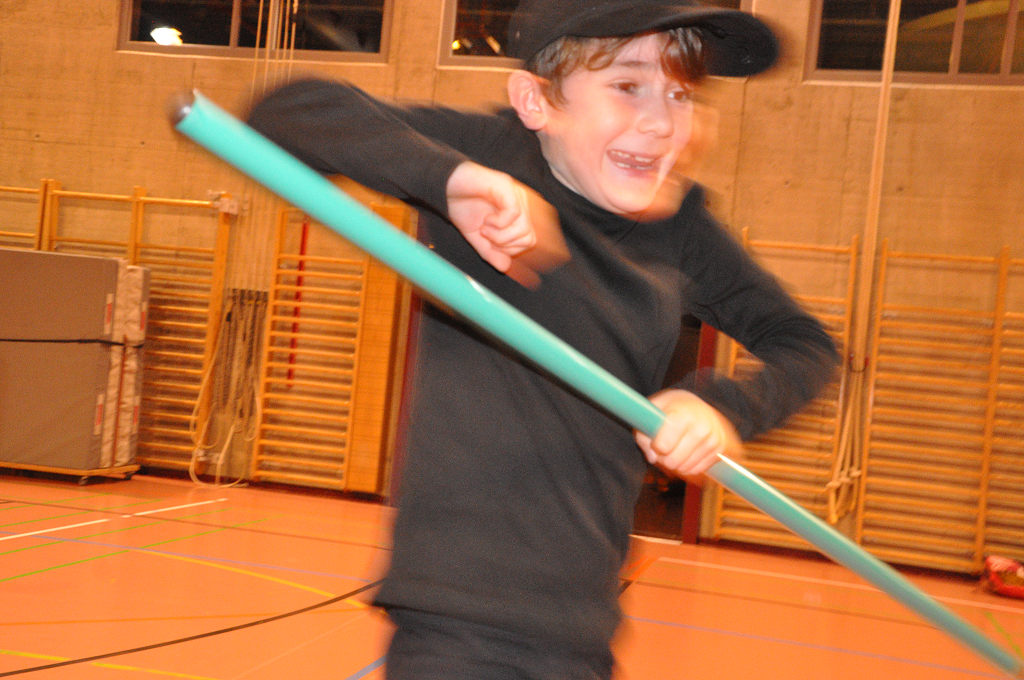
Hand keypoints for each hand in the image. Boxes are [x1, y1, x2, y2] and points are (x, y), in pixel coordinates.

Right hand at [446, 161, 567, 286]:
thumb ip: (492, 252)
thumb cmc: (463, 207)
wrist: (445, 186)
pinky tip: (486, 220)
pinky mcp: (508, 187)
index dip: (518, 252)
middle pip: (530, 239)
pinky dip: (498, 224)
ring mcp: (518, 194)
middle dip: (506, 246)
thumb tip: (505, 267)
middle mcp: (524, 203)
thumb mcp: (477, 238)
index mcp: (521, 213)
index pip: (535, 240)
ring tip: (485, 228)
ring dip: (500, 236)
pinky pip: (514, 214)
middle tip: (487, 237)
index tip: (504, 256)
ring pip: (524, 229)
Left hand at [634, 389, 741, 477]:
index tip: (656, 439)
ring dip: (675, 463)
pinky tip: (686, 451)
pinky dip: (687, 465)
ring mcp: (712, 439)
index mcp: (681, 415)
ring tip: (675, 446)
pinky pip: (696, 470)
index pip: (663, 446)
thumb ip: (644, 436)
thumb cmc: (668, 409)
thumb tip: (652, 457)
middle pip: (672, 461)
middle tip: (664, 446)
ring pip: (684, 469)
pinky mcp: (718, 449)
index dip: (655, 447)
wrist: (695, 404)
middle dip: (663, 458)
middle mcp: (700, 427)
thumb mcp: (650, 414)